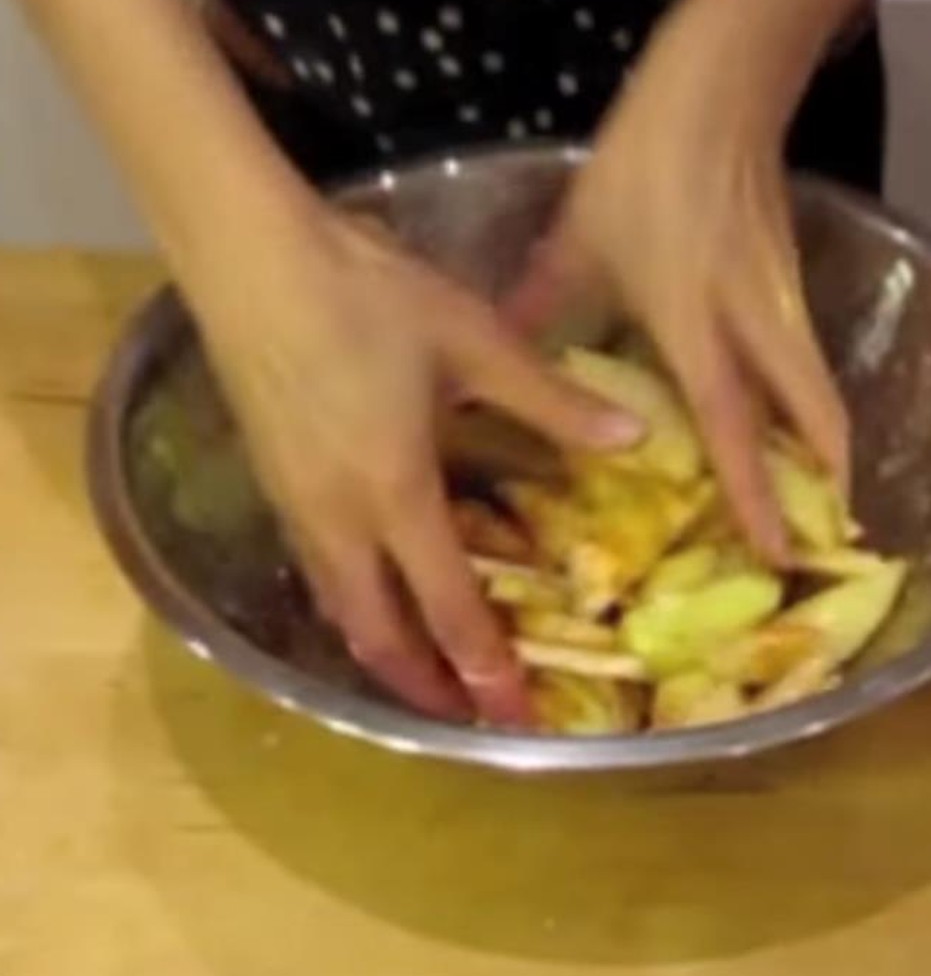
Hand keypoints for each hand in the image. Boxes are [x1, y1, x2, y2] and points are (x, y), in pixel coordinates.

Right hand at [185, 201, 638, 723]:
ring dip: (387, 652)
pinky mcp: (273, 481)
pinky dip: (357, 606)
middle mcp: (338, 516)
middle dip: (427, 686)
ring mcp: (295, 503)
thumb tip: (633, 437)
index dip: (485, 664)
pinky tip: (379, 593)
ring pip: (342, 607)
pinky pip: (320, 571)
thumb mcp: (473, 341)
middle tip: (474, 717)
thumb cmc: (367, 294)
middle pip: (378, 632)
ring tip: (430, 677)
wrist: (252, 257)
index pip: (448, 603)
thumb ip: (551, 400)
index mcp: (394, 490)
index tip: (517, 710)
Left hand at [505, 36, 849, 564]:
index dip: (754, 492)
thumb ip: (544, 304)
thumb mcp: (582, 237)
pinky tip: (783, 423)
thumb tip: (497, 351)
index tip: (776, 553)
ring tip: (816, 496)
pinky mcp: (790, 282)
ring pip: (818, 388)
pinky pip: (805, 359)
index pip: (732, 421)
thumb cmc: (644, 163)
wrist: (720, 91)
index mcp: (694, 319)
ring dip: (823, 444)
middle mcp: (753, 321)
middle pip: (815, 414)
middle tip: (827, 534)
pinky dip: (806, 403)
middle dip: (828, 478)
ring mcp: (781, 301)